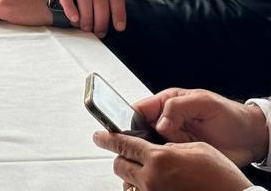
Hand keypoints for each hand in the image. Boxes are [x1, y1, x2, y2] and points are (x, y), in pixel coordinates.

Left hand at [93, 130, 251, 190]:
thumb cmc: (221, 178)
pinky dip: (142, 188)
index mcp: (159, 158)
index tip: (98, 136)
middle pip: (120, 165)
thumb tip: (157, 147)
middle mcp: (152, 178)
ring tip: (148, 171)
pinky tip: (154, 184)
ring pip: (128, 183)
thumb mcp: (196, 149)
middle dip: (122, 157)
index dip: (106, 138)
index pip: (122, 144)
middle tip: (130, 154)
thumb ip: (170, 145)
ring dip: (132, 175)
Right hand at [134, 88, 268, 165]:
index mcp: (167, 102)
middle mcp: (168, 121)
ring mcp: (174, 138)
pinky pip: (166, 157)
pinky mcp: (182, 154)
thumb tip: (160, 123)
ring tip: (159, 153)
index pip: (140, 109)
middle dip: (138, 137)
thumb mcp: (203, 103)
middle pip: (141, 129)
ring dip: (152, 150)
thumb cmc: (230, 115)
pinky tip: (169, 160)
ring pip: (151, 145)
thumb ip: (178, 107)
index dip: (128, 117)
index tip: (124, 129)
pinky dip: (164, 161)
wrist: (251, 138)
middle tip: (143, 144)